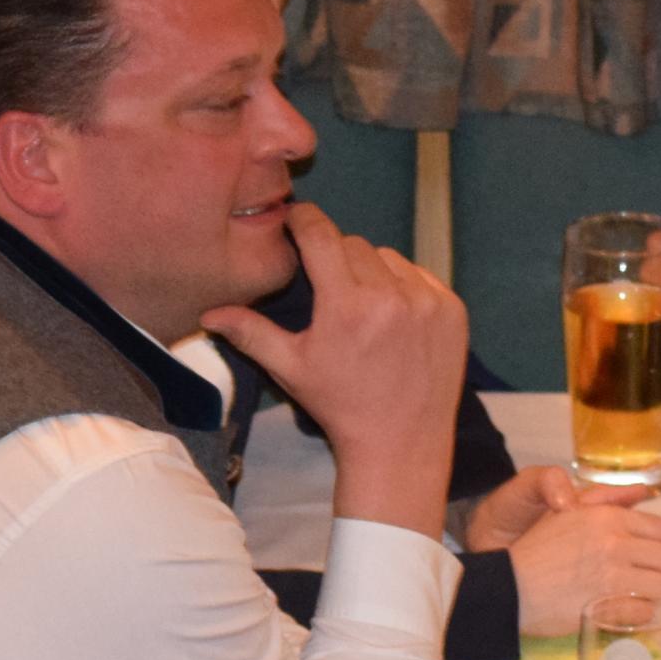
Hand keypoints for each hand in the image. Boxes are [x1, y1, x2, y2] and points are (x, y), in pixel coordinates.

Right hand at [206, 204, 469, 534]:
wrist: (401, 442)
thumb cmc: (340, 406)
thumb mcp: (290, 368)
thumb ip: (250, 333)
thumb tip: (207, 314)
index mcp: (346, 305)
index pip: (321, 234)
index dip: (305, 219)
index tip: (297, 217)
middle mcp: (391, 296)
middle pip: (354, 244)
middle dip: (336, 256)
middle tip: (328, 284)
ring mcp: (428, 302)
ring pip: (389, 257)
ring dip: (372, 270)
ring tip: (362, 305)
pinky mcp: (453, 310)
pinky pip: (421, 275)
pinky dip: (404, 285)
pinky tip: (393, 315)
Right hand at [468, 471, 660, 634]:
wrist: (509, 587)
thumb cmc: (536, 550)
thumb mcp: (567, 513)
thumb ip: (605, 500)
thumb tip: (643, 492)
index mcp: (608, 518)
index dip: (658, 545)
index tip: (647, 556)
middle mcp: (616, 543)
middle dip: (658, 570)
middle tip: (642, 578)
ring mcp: (614, 576)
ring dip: (650, 593)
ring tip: (633, 595)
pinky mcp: (609, 605)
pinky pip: (645, 611)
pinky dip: (639, 614)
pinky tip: (624, 612)